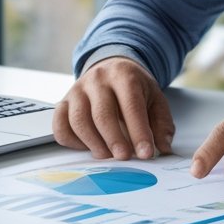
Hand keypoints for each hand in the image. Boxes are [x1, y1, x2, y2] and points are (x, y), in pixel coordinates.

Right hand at [53, 57, 174, 159]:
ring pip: (78, 120)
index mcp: (124, 76)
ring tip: (107, 155)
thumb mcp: (155, 98)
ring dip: (93, 143)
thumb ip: (162, 123)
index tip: (146, 153)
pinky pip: (60, 124)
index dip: (139, 132)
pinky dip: (71, 140)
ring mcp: (78, 90)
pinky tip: (86, 147)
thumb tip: (163, 147)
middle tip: (124, 157)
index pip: (131, 106)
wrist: (111, 67)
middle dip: (114, 140)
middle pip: (102, 114)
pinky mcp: (64, 101)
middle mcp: (98, 80)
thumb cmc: (134, 87)